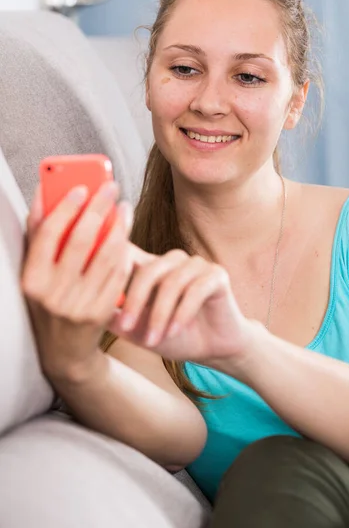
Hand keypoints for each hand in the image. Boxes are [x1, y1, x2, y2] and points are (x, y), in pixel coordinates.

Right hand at [21, 182, 132, 382]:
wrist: (63, 351)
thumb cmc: (46, 303)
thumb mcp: (33, 274)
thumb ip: (38, 236)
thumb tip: (44, 196)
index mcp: (32, 280)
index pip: (49, 235)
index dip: (66, 208)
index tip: (81, 187)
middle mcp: (53, 294)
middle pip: (82, 240)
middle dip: (98, 208)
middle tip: (110, 187)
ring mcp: (79, 305)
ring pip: (106, 255)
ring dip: (119, 226)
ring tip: (123, 207)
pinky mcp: (101, 313)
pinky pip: (117, 274)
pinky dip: (123, 250)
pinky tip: (126, 234)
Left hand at [109, 248, 259, 366]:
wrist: (212, 349)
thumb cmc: (173, 336)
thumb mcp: (136, 329)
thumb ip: (112, 315)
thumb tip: (80, 307)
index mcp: (152, 266)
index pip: (130, 254)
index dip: (113, 265)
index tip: (95, 287)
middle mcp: (174, 260)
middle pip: (149, 270)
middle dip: (135, 302)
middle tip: (125, 328)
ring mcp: (197, 265)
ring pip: (172, 283)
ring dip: (160, 314)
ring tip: (152, 341)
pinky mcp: (217, 275)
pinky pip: (196, 290)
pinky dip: (182, 313)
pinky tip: (174, 331)